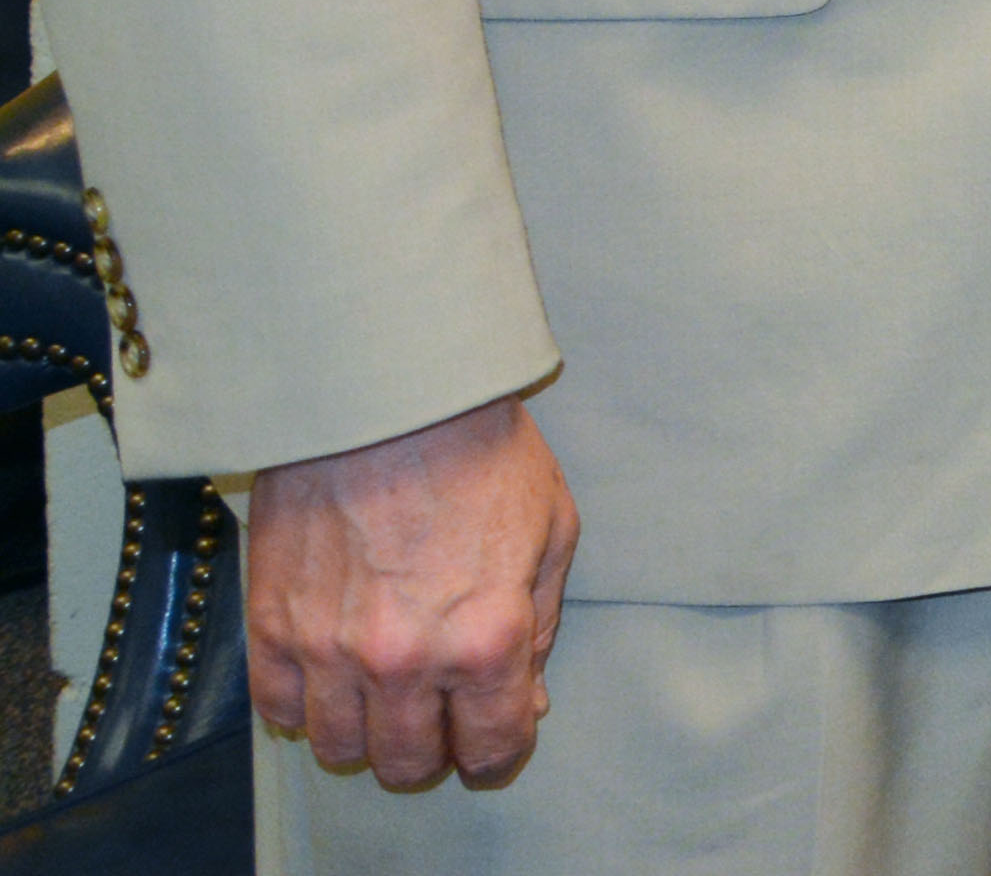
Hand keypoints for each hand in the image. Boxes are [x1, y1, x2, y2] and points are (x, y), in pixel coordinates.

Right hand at [234, 396, 580, 789]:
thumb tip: (526, 700)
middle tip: (438, 721)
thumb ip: (537, 628)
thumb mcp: (550, 532)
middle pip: (408, 763)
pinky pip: (278, 710)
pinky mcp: (270, 627)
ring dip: (365, 735)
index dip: (498, 753)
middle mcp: (404, 659)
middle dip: (432, 753)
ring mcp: (329, 650)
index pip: (492, 746)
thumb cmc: (480, 452)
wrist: (386, 397)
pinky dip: (305, 707)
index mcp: (486, 639)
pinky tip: (331, 676)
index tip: (493, 742)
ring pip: (339, 748)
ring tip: (383, 697)